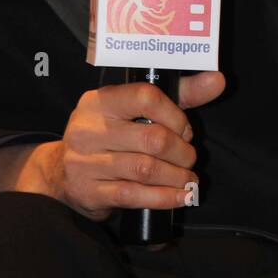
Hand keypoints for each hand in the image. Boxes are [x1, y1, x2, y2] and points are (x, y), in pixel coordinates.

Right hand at [6, 71, 225, 218]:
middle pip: (151, 138)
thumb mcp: (135, 111)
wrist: (60, 172)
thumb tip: (217, 79)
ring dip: (176, 177)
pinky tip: (180, 196)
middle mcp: (88, 128)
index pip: (145, 97)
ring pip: (145, 169)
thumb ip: (178, 95)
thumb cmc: (108, 136)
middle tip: (189, 158)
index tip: (185, 130)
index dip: (175, 115)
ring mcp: (85, 161)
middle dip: (181, 152)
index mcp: (100, 100)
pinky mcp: (88, 191)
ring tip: (188, 179)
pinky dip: (164, 198)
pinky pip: (134, 195)